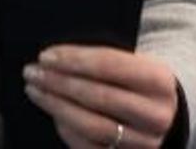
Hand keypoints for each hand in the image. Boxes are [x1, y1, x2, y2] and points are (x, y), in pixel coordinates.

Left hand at [23, 45, 178, 147]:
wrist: (162, 114)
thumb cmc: (137, 82)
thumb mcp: (134, 64)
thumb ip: (103, 61)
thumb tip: (55, 59)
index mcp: (159, 80)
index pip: (110, 65)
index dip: (74, 59)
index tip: (46, 56)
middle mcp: (156, 114)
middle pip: (98, 96)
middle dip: (60, 82)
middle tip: (33, 72)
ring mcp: (144, 142)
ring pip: (92, 125)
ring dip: (57, 106)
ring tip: (36, 90)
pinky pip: (90, 147)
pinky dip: (67, 130)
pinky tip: (53, 114)